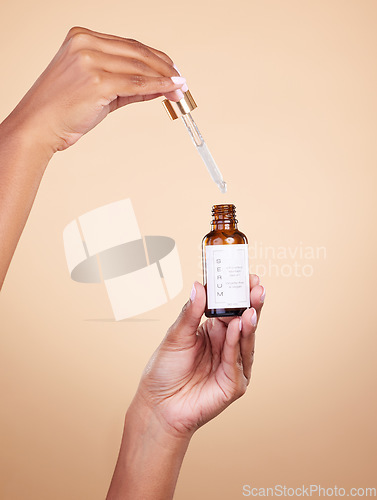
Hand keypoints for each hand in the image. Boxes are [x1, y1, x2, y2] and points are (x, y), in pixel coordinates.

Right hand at [6, 26, 185, 155]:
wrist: (38, 126)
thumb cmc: (62, 110)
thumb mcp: (97, 89)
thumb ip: (128, 84)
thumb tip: (159, 85)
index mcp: (82, 37)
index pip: (129, 45)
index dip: (156, 58)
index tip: (172, 70)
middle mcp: (85, 43)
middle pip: (138, 52)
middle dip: (165, 67)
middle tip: (181, 80)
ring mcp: (90, 60)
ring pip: (140, 67)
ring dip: (165, 78)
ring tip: (179, 89)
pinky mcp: (97, 81)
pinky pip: (137, 83)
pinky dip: (158, 86)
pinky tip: (170, 90)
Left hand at [133, 274, 264, 437]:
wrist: (158, 405)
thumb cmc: (165, 371)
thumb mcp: (176, 336)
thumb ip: (190, 313)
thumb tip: (198, 286)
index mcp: (213, 331)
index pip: (231, 308)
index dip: (239, 293)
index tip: (246, 276)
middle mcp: (226, 345)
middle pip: (243, 321)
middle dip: (251, 304)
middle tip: (256, 287)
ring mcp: (232, 365)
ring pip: (244, 339)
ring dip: (249, 322)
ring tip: (251, 307)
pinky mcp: (234, 383)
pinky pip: (236, 360)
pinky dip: (236, 343)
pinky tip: (237, 327)